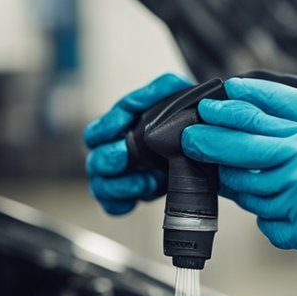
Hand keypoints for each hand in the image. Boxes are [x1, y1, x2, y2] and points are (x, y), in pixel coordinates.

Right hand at [84, 73, 191, 214]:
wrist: (202, 147)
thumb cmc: (180, 121)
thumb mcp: (175, 97)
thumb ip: (162, 88)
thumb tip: (156, 89)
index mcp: (117, 131)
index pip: (96, 132)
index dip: (105, 128)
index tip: (121, 122)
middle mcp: (115, 155)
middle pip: (94, 161)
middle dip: (108, 159)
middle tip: (125, 155)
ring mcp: (120, 179)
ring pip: (101, 187)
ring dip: (121, 185)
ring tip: (148, 181)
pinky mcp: (130, 198)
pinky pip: (114, 207)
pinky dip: (121, 205)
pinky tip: (138, 198)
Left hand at [181, 72, 296, 266]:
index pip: (272, 102)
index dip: (243, 97)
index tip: (223, 94)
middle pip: (244, 139)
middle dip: (212, 134)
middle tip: (193, 132)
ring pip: (249, 185)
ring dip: (233, 180)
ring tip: (221, 174)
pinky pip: (269, 223)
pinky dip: (266, 218)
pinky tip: (266, 213)